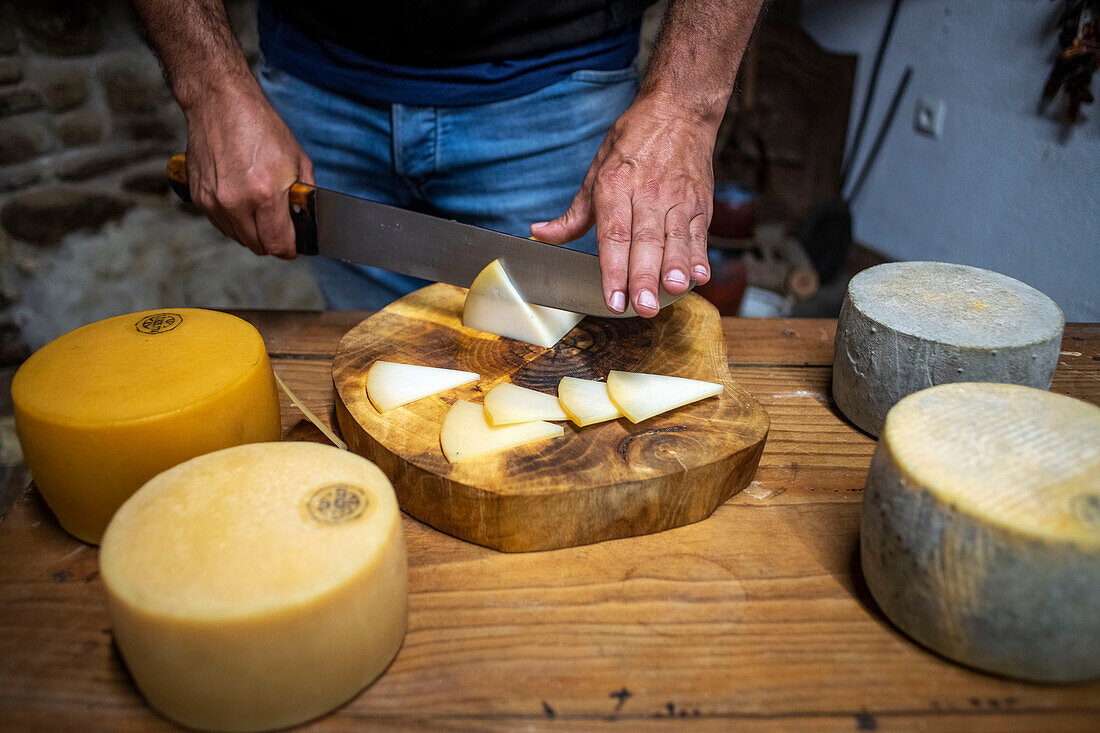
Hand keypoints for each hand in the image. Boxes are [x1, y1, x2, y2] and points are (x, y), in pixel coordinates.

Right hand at [183, 82, 312, 258]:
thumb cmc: (261, 127)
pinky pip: (221, 224)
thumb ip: (305, 196)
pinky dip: (235, 221)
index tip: (294, 245)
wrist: (220, 104)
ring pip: (238, 238)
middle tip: (281, 226)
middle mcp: (236, 202)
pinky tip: (243, 201)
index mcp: (264, 194)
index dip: (290, 249)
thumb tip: (308, 219)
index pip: (278, 245)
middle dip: (273, 241)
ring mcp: (214, 201)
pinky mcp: (199, 197)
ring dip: (253, 232)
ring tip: (261, 208)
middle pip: (258, 247)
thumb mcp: (298, 160)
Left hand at [531, 93, 715, 316]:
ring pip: (676, 238)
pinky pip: (700, 232)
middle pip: (645, 241)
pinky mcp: (701, 201)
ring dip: (675, 267)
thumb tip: (540, 234)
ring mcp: (677, 198)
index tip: (613, 298)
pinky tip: (699, 277)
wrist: (679, 110)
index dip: (612, 269)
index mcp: (615, 186)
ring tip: (673, 291)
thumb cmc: (634, 142)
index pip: (613, 234)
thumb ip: (573, 214)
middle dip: (643, 276)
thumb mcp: (596, 170)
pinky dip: (700, 255)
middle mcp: (647, 193)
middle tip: (642, 307)